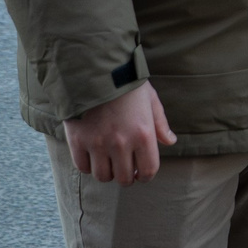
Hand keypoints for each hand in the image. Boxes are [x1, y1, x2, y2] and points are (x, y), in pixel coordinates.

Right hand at [62, 80, 176, 184]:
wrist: (94, 69)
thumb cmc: (126, 83)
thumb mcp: (150, 99)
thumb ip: (160, 123)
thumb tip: (170, 141)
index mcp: (143, 134)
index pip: (148, 170)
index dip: (146, 175)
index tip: (142, 172)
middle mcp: (121, 143)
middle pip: (125, 179)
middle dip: (127, 176)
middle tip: (124, 167)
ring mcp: (98, 144)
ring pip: (103, 176)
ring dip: (107, 172)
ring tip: (108, 161)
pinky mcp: (78, 141)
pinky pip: (83, 167)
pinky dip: (88, 165)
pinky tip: (92, 155)